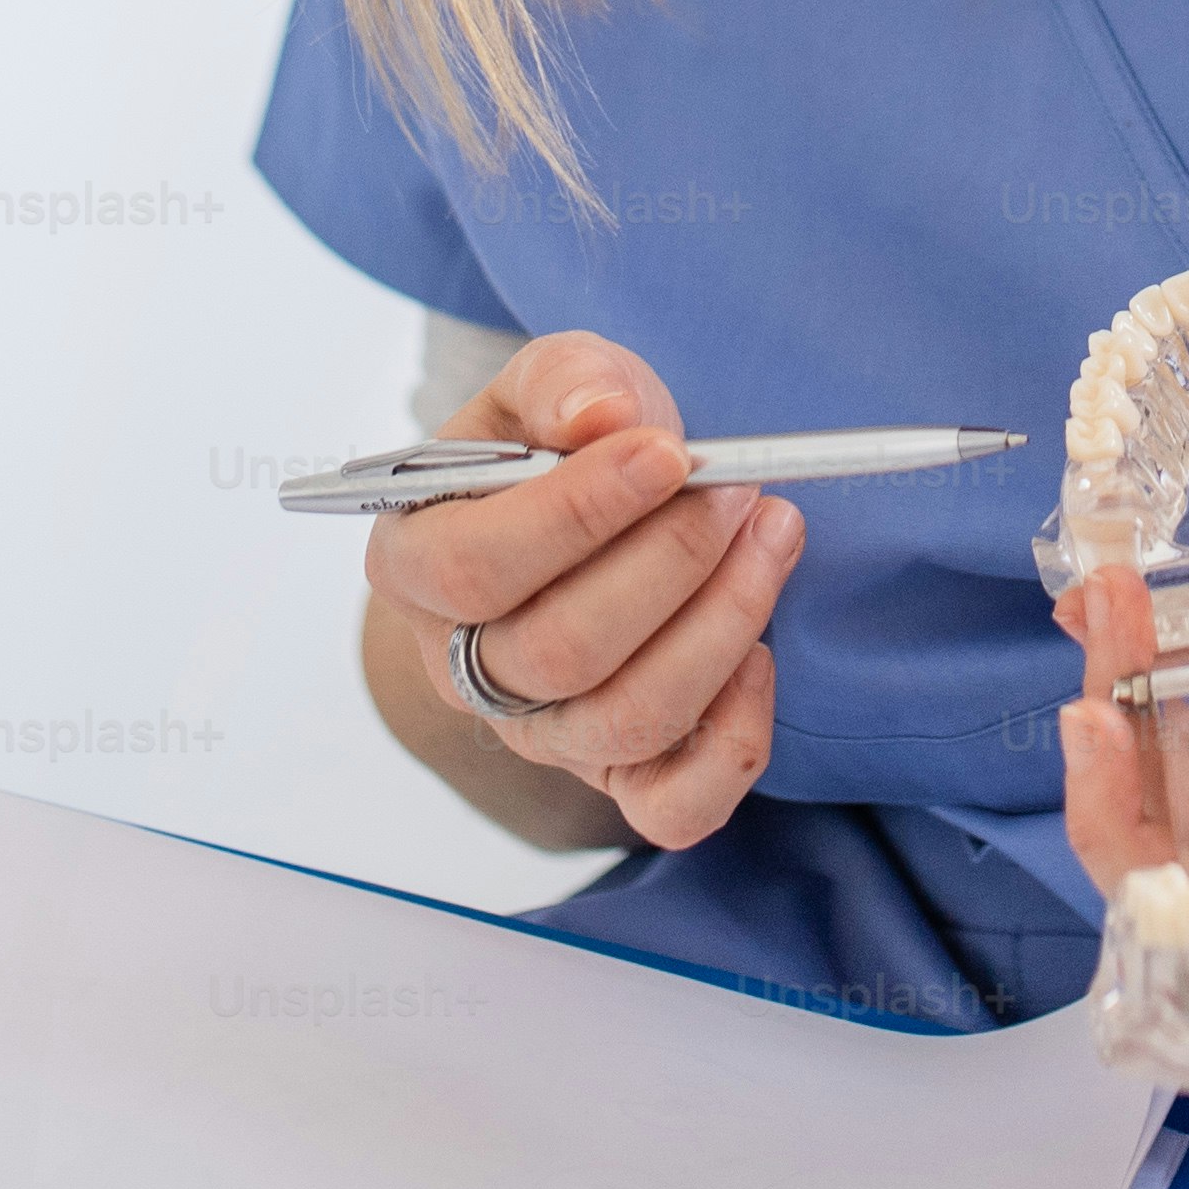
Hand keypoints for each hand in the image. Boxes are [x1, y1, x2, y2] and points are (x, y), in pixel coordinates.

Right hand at [365, 332, 802, 851]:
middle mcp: (462, 667)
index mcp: (414, 564)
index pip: (474, 566)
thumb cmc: (562, 446)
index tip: (669, 453)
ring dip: (721, 626)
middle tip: (741, 490)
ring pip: (625, 721)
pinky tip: (762, 656)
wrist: (594, 511)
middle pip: (558, 652)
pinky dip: (732, 743)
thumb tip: (598, 414)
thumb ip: (565, 381)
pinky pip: (673, 807)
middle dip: (671, 564)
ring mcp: (539, 734)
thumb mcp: (550, 384)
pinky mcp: (615, 776)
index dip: (576, 514)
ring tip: (774, 534)